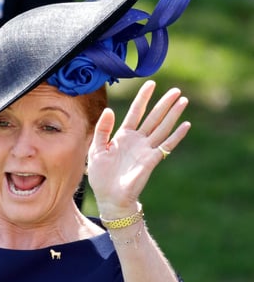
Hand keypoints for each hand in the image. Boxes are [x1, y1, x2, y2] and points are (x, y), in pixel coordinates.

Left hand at [87, 80, 189, 216]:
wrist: (109, 197)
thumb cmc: (101, 175)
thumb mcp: (96, 150)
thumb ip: (102, 130)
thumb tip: (109, 110)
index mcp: (123, 135)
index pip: (136, 112)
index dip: (143, 98)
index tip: (151, 83)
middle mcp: (137, 140)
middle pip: (153, 117)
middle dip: (164, 103)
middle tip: (176, 90)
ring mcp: (146, 149)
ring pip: (162, 127)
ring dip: (173, 115)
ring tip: (183, 101)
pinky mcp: (151, 160)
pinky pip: (166, 145)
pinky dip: (176, 136)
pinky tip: (186, 125)